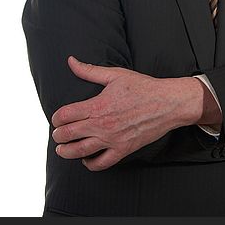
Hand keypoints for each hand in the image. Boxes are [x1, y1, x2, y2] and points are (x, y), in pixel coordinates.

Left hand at [50, 56, 211, 170]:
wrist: (168, 103)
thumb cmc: (143, 87)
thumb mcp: (116, 75)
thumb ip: (89, 70)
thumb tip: (71, 61)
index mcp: (97, 105)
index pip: (64, 115)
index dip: (56, 118)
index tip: (58, 118)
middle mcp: (102, 125)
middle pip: (67, 135)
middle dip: (58, 135)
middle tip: (58, 134)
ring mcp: (112, 139)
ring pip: (79, 151)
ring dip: (66, 152)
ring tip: (63, 149)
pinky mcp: (123, 150)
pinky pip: (101, 163)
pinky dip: (89, 164)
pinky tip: (86, 158)